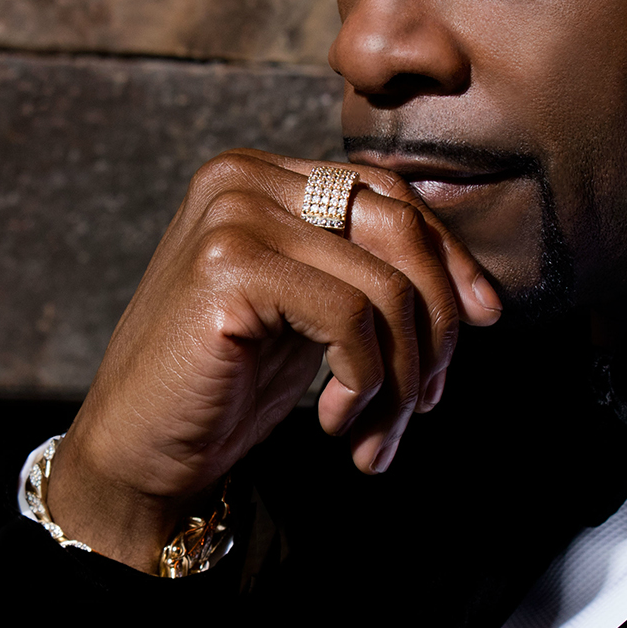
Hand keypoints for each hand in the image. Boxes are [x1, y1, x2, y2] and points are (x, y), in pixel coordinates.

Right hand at [47, 150, 500, 571]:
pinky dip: (364, 384)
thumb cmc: (229, 386)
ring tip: (375, 436)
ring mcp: (234, 214)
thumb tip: (481, 297)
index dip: (449, 257)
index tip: (486, 319)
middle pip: (402, 232)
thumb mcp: (315, 315)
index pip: (393, 196)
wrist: (140, 452)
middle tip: (426, 404)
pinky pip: (352, 320)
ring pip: (386, 288)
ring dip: (400, 380)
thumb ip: (375, 279)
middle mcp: (246, 177)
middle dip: (436, 326)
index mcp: (267, 175)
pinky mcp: (229, 266)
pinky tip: (334, 421)